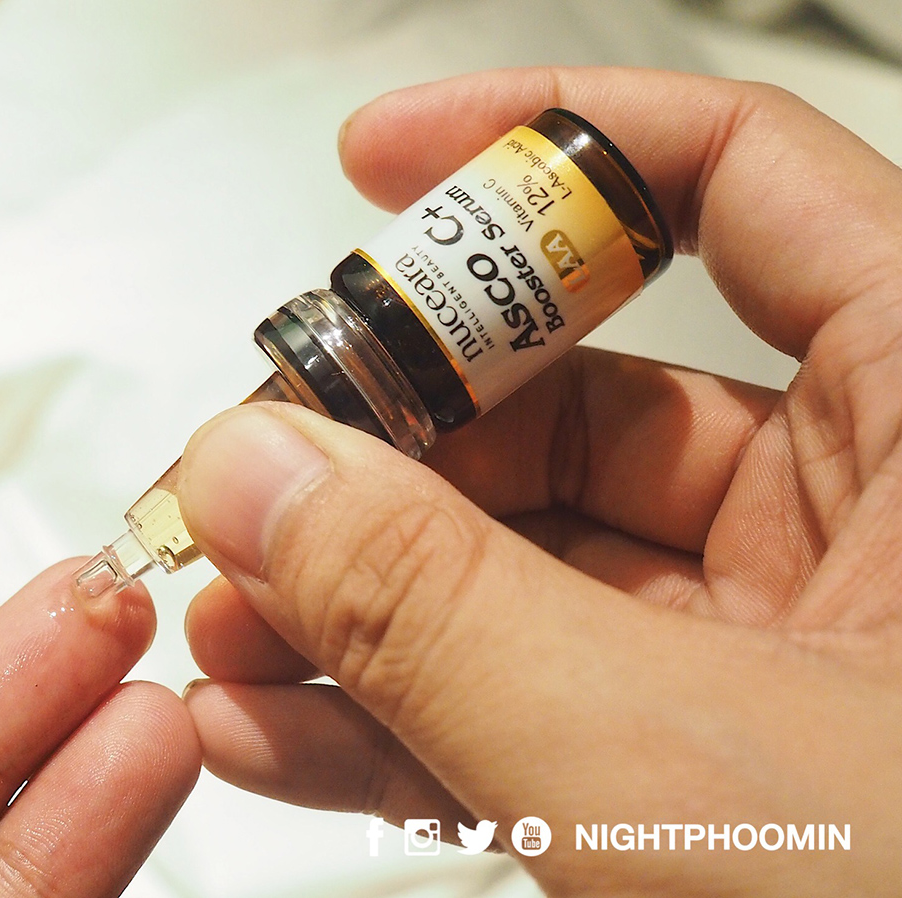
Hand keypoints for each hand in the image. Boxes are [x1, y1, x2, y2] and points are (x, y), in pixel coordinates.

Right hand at [175, 68, 901, 895]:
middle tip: (254, 464)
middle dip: (391, 431)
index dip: (541, 145)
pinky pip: (537, 682)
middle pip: (580, 388)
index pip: (734, 183)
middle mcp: (873, 513)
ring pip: (534, 555)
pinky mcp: (715, 754)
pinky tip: (283, 718)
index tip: (377, 164)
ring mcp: (786, 644)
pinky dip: (407, 701)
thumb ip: (440, 609)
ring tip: (231, 612)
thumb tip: (254, 474)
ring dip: (365, 586)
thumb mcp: (678, 766)